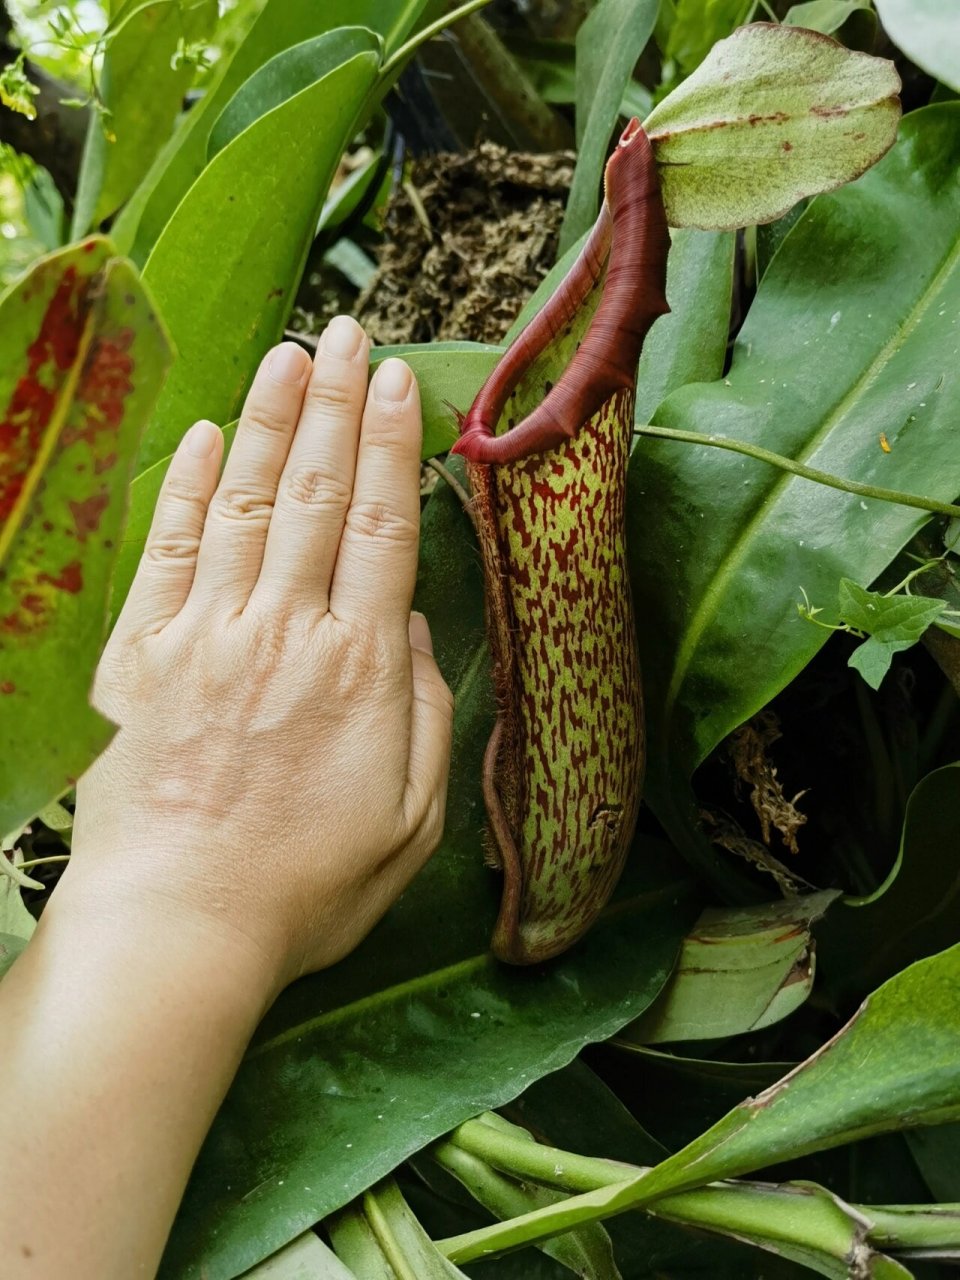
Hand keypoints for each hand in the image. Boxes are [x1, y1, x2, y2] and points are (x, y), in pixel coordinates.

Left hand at [69, 316, 453, 994]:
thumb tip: (413, 626)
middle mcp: (284, 632)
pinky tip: (209, 436)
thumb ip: (423, 714)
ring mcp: (205, 636)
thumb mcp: (410, 821)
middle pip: (317, 494)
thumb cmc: (305, 887)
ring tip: (291, 354)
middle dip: (336, 404)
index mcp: (359, 670)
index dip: (391, 447)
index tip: (399, 382)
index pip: (381, 528)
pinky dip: (190, 488)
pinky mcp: (140, 656)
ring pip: (246, 502)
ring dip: (270, 420)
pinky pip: (169, 551)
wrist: (177, 927)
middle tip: (350, 331)